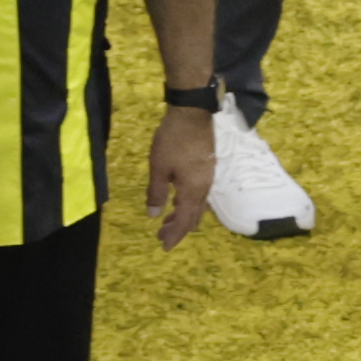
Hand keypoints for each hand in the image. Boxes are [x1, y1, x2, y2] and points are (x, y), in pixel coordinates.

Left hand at [146, 105, 214, 248]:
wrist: (192, 114)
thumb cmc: (173, 141)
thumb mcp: (159, 168)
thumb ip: (157, 193)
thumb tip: (154, 215)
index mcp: (192, 191)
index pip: (184, 221)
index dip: (174, 235)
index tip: (164, 245)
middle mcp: (203, 189)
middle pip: (193, 216)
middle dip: (178, 228)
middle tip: (162, 236)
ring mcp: (207, 178)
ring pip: (196, 205)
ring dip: (183, 216)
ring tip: (168, 221)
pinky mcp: (206, 168)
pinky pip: (198, 195)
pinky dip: (187, 203)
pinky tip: (178, 200)